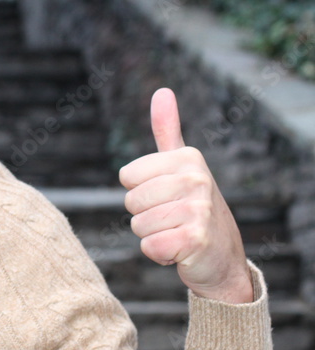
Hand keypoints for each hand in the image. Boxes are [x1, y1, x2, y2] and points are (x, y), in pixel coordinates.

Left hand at [119, 88, 253, 303]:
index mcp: (188, 158)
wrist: (223, 258)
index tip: (167, 196)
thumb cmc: (194, 208)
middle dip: (145, 215)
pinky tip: (181, 250)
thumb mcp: (182, 166)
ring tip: (178, 232)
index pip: (127, 176)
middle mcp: (196, 178)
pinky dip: (159, 254)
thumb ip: (168, 130)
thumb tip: (162, 90)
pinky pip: (149, 246)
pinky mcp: (196, 239)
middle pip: (130, 200)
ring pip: (137, 224)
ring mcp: (198, 209)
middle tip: (173, 218)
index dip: (140, 191)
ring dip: (153, 235)